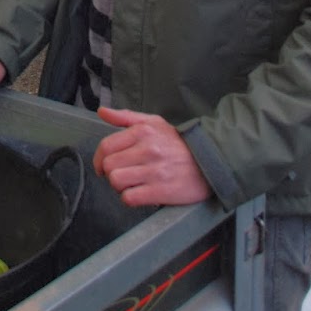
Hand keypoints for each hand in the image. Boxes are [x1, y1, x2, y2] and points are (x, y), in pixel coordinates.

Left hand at [92, 106, 212, 205]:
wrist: (211, 161)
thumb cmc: (179, 143)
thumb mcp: (154, 122)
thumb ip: (126, 117)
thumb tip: (102, 112)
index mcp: (142, 131)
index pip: (106, 146)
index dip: (99, 159)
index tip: (102, 167)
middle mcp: (147, 150)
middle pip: (109, 166)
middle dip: (111, 173)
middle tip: (122, 175)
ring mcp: (154, 171)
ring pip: (117, 182)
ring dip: (120, 187)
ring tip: (131, 184)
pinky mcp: (162, 191)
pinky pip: (130, 198)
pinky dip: (131, 198)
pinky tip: (140, 194)